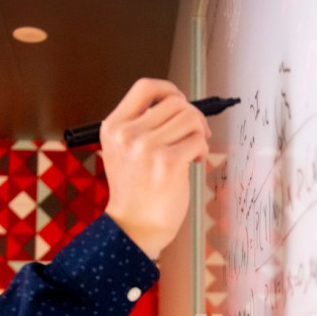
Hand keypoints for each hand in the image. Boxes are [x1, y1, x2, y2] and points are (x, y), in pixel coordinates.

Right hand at [100, 79, 210, 258]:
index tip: (180, 102)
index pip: (145, 87)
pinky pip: (198, 140)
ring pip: (190, 118)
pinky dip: (202, 150)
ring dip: (199, 133)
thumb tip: (179, 107)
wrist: (133, 228)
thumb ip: (143, 126)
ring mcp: (147, 147)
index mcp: (114, 127)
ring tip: (193, 150)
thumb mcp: (124, 151)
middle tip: (195, 134)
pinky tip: (195, 162)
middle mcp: (128, 134)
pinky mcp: (168, 163)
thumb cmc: (135, 193)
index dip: (169, 90)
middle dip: (192, 116)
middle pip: (175, 102)